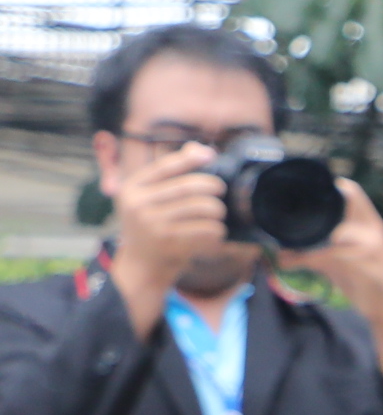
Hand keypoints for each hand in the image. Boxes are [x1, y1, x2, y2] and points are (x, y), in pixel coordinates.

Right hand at [102, 136, 233, 310]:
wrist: (141, 266)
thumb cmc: (150, 226)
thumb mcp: (147, 198)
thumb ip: (168, 173)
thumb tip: (199, 148)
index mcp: (131, 188)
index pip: (165, 166)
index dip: (191, 159)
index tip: (211, 156)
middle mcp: (138, 205)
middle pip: (190, 187)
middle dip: (213, 187)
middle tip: (219, 192)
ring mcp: (154, 226)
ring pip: (204, 208)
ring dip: (218, 211)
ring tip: (216, 215)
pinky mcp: (172, 245)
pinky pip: (209, 230)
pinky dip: (218, 231)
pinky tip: (213, 233)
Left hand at [275, 175, 382, 413]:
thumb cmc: (370, 281)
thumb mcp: (353, 256)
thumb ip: (327, 245)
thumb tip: (284, 248)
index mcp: (372, 222)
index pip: (350, 191)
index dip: (327, 187)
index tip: (299, 196)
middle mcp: (371, 230)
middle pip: (335, 209)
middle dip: (306, 218)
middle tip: (280, 225)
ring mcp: (367, 247)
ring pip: (325, 233)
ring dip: (298, 241)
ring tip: (281, 249)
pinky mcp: (358, 266)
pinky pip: (322, 255)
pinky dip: (300, 259)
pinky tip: (286, 263)